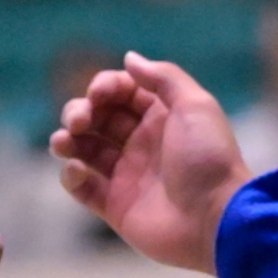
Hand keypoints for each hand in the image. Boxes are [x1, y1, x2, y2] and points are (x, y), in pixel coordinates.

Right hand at [51, 52, 251, 272]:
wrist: (214, 218)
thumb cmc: (207, 158)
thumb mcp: (195, 105)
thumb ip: (162, 77)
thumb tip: (129, 58)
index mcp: (161, 116)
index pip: (121, 92)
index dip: (104, 87)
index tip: (98, 95)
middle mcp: (141, 142)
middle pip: (97, 118)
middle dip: (80, 112)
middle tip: (79, 121)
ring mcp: (126, 175)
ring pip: (84, 150)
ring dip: (67, 140)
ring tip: (63, 142)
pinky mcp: (115, 206)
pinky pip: (83, 187)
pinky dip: (72, 176)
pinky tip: (77, 170)